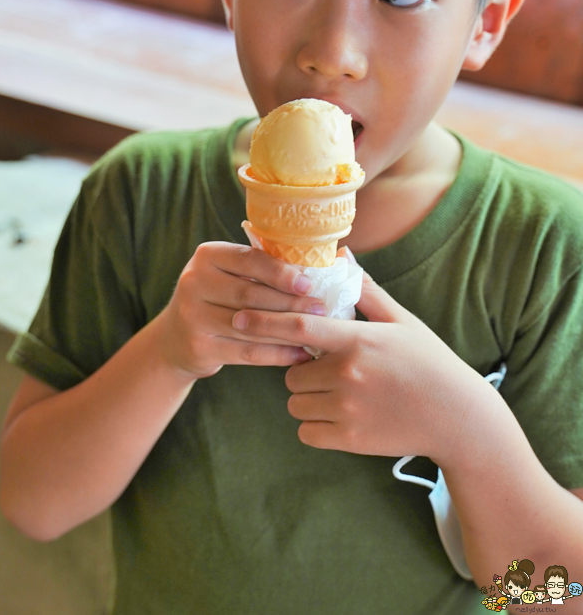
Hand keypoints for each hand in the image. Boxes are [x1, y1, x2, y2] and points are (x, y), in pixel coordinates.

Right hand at [157, 242, 320, 378]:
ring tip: (315, 333)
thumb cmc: (217, 298)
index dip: (280, 272)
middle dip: (290, 302)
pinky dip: (277, 354)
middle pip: (251, 293)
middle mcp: (194, 282)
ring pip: (251, 325)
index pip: (248, 259)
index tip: (308, 283)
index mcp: (207, 255)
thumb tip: (315, 270)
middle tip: (320, 309)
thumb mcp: (227, 274)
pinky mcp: (199, 347)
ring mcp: (193, 316)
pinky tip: (299, 354)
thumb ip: (260, 268)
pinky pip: (247, 352)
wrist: (175, 338)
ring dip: (287, 330)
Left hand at [232, 269, 486, 462]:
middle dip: (302, 371)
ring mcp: (347, 409)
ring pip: (296, 404)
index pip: (298, 327)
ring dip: (308, 399)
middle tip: (329, 371)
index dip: (264, 321)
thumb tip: (343, 256)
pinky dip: (316, 426)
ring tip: (339, 394)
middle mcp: (347, 375)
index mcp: (357, 340)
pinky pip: (307, 432)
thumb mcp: (402, 321)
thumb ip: (366, 291)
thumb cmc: (430, 362)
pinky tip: (341, 416)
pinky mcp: (350, 439)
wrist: (458, 418)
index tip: (239, 316)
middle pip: (291, 373)